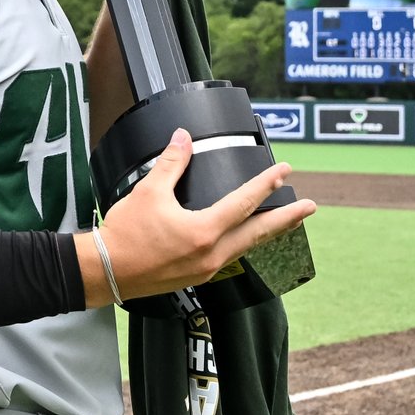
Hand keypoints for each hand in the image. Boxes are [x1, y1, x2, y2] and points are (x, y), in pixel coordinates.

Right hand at [90, 128, 315, 304]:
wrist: (105, 271)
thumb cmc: (124, 236)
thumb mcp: (148, 192)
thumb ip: (171, 163)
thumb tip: (183, 138)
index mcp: (203, 232)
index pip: (244, 203)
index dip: (266, 185)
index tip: (284, 172)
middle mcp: (211, 255)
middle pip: (258, 234)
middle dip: (286, 219)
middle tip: (309, 208)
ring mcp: (205, 269)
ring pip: (247, 248)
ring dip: (268, 233)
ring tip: (285, 223)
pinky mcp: (196, 276)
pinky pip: (231, 257)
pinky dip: (245, 244)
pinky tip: (244, 239)